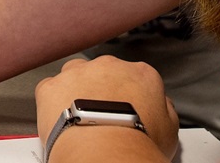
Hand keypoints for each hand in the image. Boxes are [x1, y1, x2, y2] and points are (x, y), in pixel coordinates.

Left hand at [36, 56, 178, 160]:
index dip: (129, 95)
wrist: (105, 153)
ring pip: (74, 75)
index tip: (126, 109)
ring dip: (75, 91)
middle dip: (102, 90)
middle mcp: (109, 66)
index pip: (135, 77)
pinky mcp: (52, 86)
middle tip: (102, 116)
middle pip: (104, 73)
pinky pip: (49, 89)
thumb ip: (165, 108)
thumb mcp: (170, 129)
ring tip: (80, 118)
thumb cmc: (137, 143)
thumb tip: (162, 105)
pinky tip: (61, 120)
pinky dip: (52, 103)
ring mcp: (78, 73)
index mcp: (141, 74)